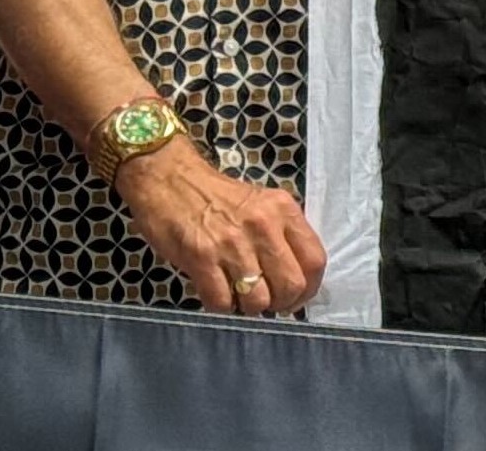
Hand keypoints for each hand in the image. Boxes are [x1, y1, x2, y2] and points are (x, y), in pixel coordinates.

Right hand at [115, 140, 326, 314]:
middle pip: (291, 285)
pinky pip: (221, 302)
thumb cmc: (218, 197)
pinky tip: (215, 292)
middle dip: (280, 303)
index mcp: (283, 211)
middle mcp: (263, 226)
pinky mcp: (201, 257)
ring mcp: (232, 243)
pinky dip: (220, 306)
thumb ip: (282, 235)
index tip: (295, 298)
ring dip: (248, 307)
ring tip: (237, 295)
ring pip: (258, 300)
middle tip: (266, 301)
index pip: (315, 260)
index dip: (308, 289)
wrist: (170, 179)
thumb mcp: (262, 205)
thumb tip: (295, 281)